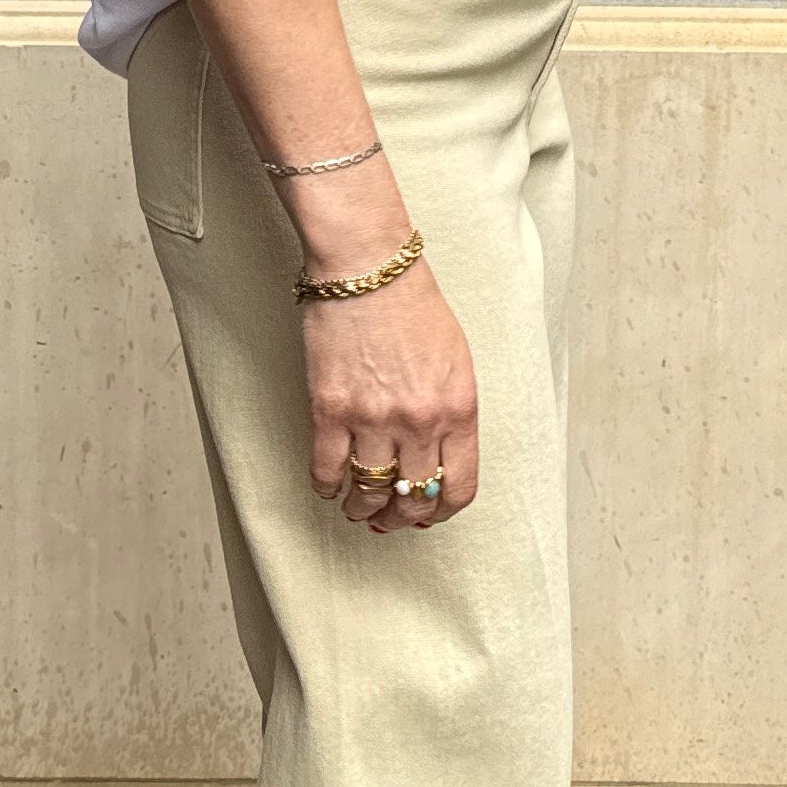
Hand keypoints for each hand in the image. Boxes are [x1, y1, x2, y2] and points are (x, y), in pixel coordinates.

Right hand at [302, 257, 478, 529]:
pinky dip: (327, 487)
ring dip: (362, 509)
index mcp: (459, 410)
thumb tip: (433, 461)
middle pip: (413, 498)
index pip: (458, 488)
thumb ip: (452, 413)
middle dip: (402, 517)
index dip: (441, 511)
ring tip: (357, 506)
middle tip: (390, 517)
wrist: (368, 268)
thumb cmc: (413, 306)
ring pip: (369, 493)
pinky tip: (329, 485)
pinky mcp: (331, 409)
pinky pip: (327, 470)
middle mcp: (420, 421)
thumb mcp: (456, 362)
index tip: (428, 514)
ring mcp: (373, 418)